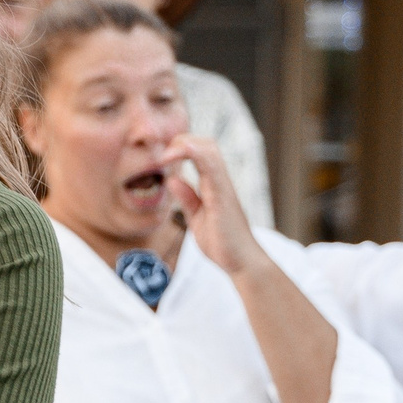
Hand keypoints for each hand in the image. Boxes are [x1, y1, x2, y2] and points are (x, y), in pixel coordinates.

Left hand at [161, 134, 265, 278]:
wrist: (242, 263)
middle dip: (182, 140)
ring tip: (165, 156)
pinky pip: (212, 166)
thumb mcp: (196, 217)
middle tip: (162, 156)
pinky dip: (195, 153)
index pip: (200, 152)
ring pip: (210, 149)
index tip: (160, 158)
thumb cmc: (223, 242)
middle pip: (206, 143)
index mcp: (213, 185)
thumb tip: (173, 179)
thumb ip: (187, 198)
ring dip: (185, 144)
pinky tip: (178, 153)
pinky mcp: (223, 196)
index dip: (180, 146)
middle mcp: (220, 181)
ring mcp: (223, 187)